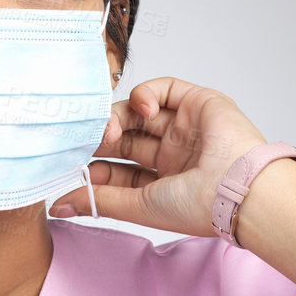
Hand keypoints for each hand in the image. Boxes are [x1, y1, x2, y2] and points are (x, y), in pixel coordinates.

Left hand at [47, 76, 266, 237]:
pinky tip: (142, 109)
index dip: (93, 168)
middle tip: (79, 142)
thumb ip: (98, 201)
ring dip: (115, 118)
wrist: (238, 189)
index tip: (70, 170)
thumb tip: (56, 206)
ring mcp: (184, 127)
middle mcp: (173, 154)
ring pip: (137, 112)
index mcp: (163, 182)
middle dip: (99, 139)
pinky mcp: (197, 102)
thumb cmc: (198, 206)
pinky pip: (162, 89)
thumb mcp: (137, 205)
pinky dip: (144, 94)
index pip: (117, 170)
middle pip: (124, 138)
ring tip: (107, 131)